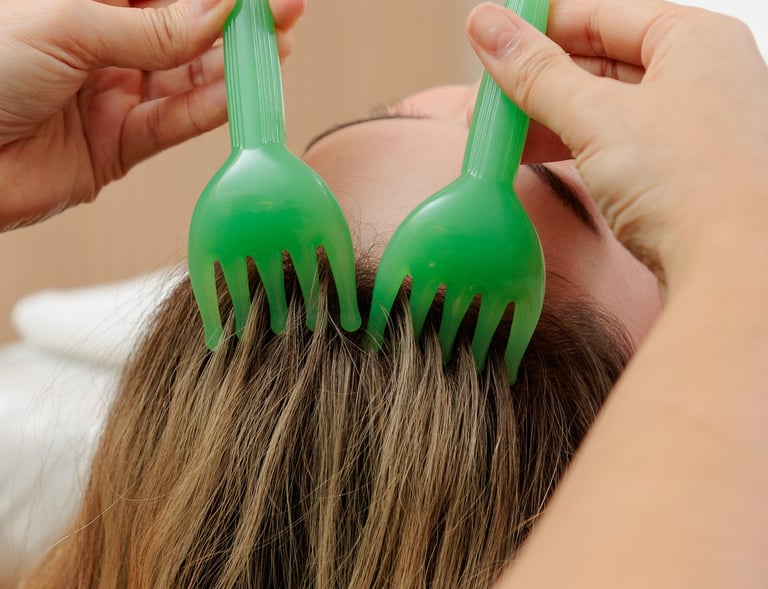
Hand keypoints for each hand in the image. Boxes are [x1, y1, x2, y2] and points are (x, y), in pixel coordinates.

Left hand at [0, 0, 303, 230]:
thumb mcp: (68, 26)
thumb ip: (152, 29)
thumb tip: (219, 10)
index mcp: (85, 1)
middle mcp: (105, 44)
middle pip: (185, 29)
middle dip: (236, 22)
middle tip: (283, 13)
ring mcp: (116, 93)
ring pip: (188, 76)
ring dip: (233, 66)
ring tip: (275, 51)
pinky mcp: (121, 143)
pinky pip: (175, 122)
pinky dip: (209, 109)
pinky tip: (240, 93)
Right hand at [467, 0, 767, 286]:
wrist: (730, 268)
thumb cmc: (690, 183)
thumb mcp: (594, 115)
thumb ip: (535, 72)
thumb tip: (488, 26)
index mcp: (696, 40)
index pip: (602, 13)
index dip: (542, 24)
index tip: (495, 35)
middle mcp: (701, 76)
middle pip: (600, 59)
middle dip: (538, 79)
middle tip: (490, 93)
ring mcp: (691, 126)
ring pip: (603, 105)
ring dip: (547, 117)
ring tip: (500, 131)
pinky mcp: (677, 170)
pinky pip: (613, 141)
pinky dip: (571, 144)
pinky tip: (534, 153)